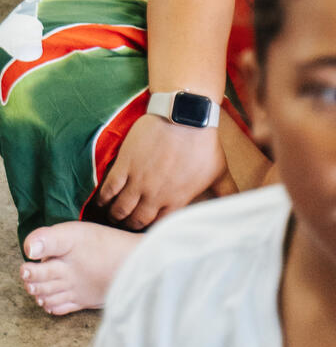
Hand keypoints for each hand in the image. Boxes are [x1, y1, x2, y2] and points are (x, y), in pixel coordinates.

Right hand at [96, 113, 226, 228]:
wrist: (183, 116)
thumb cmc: (203, 143)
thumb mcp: (219, 172)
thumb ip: (229, 193)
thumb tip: (245, 206)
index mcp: (177, 200)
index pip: (160, 226)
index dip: (150, 230)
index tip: (144, 230)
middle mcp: (156, 195)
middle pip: (137, 220)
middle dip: (130, 225)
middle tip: (125, 225)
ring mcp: (139, 180)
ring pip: (121, 208)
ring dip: (115, 214)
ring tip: (112, 215)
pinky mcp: (125, 164)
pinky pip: (110, 187)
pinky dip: (104, 197)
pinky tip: (101, 200)